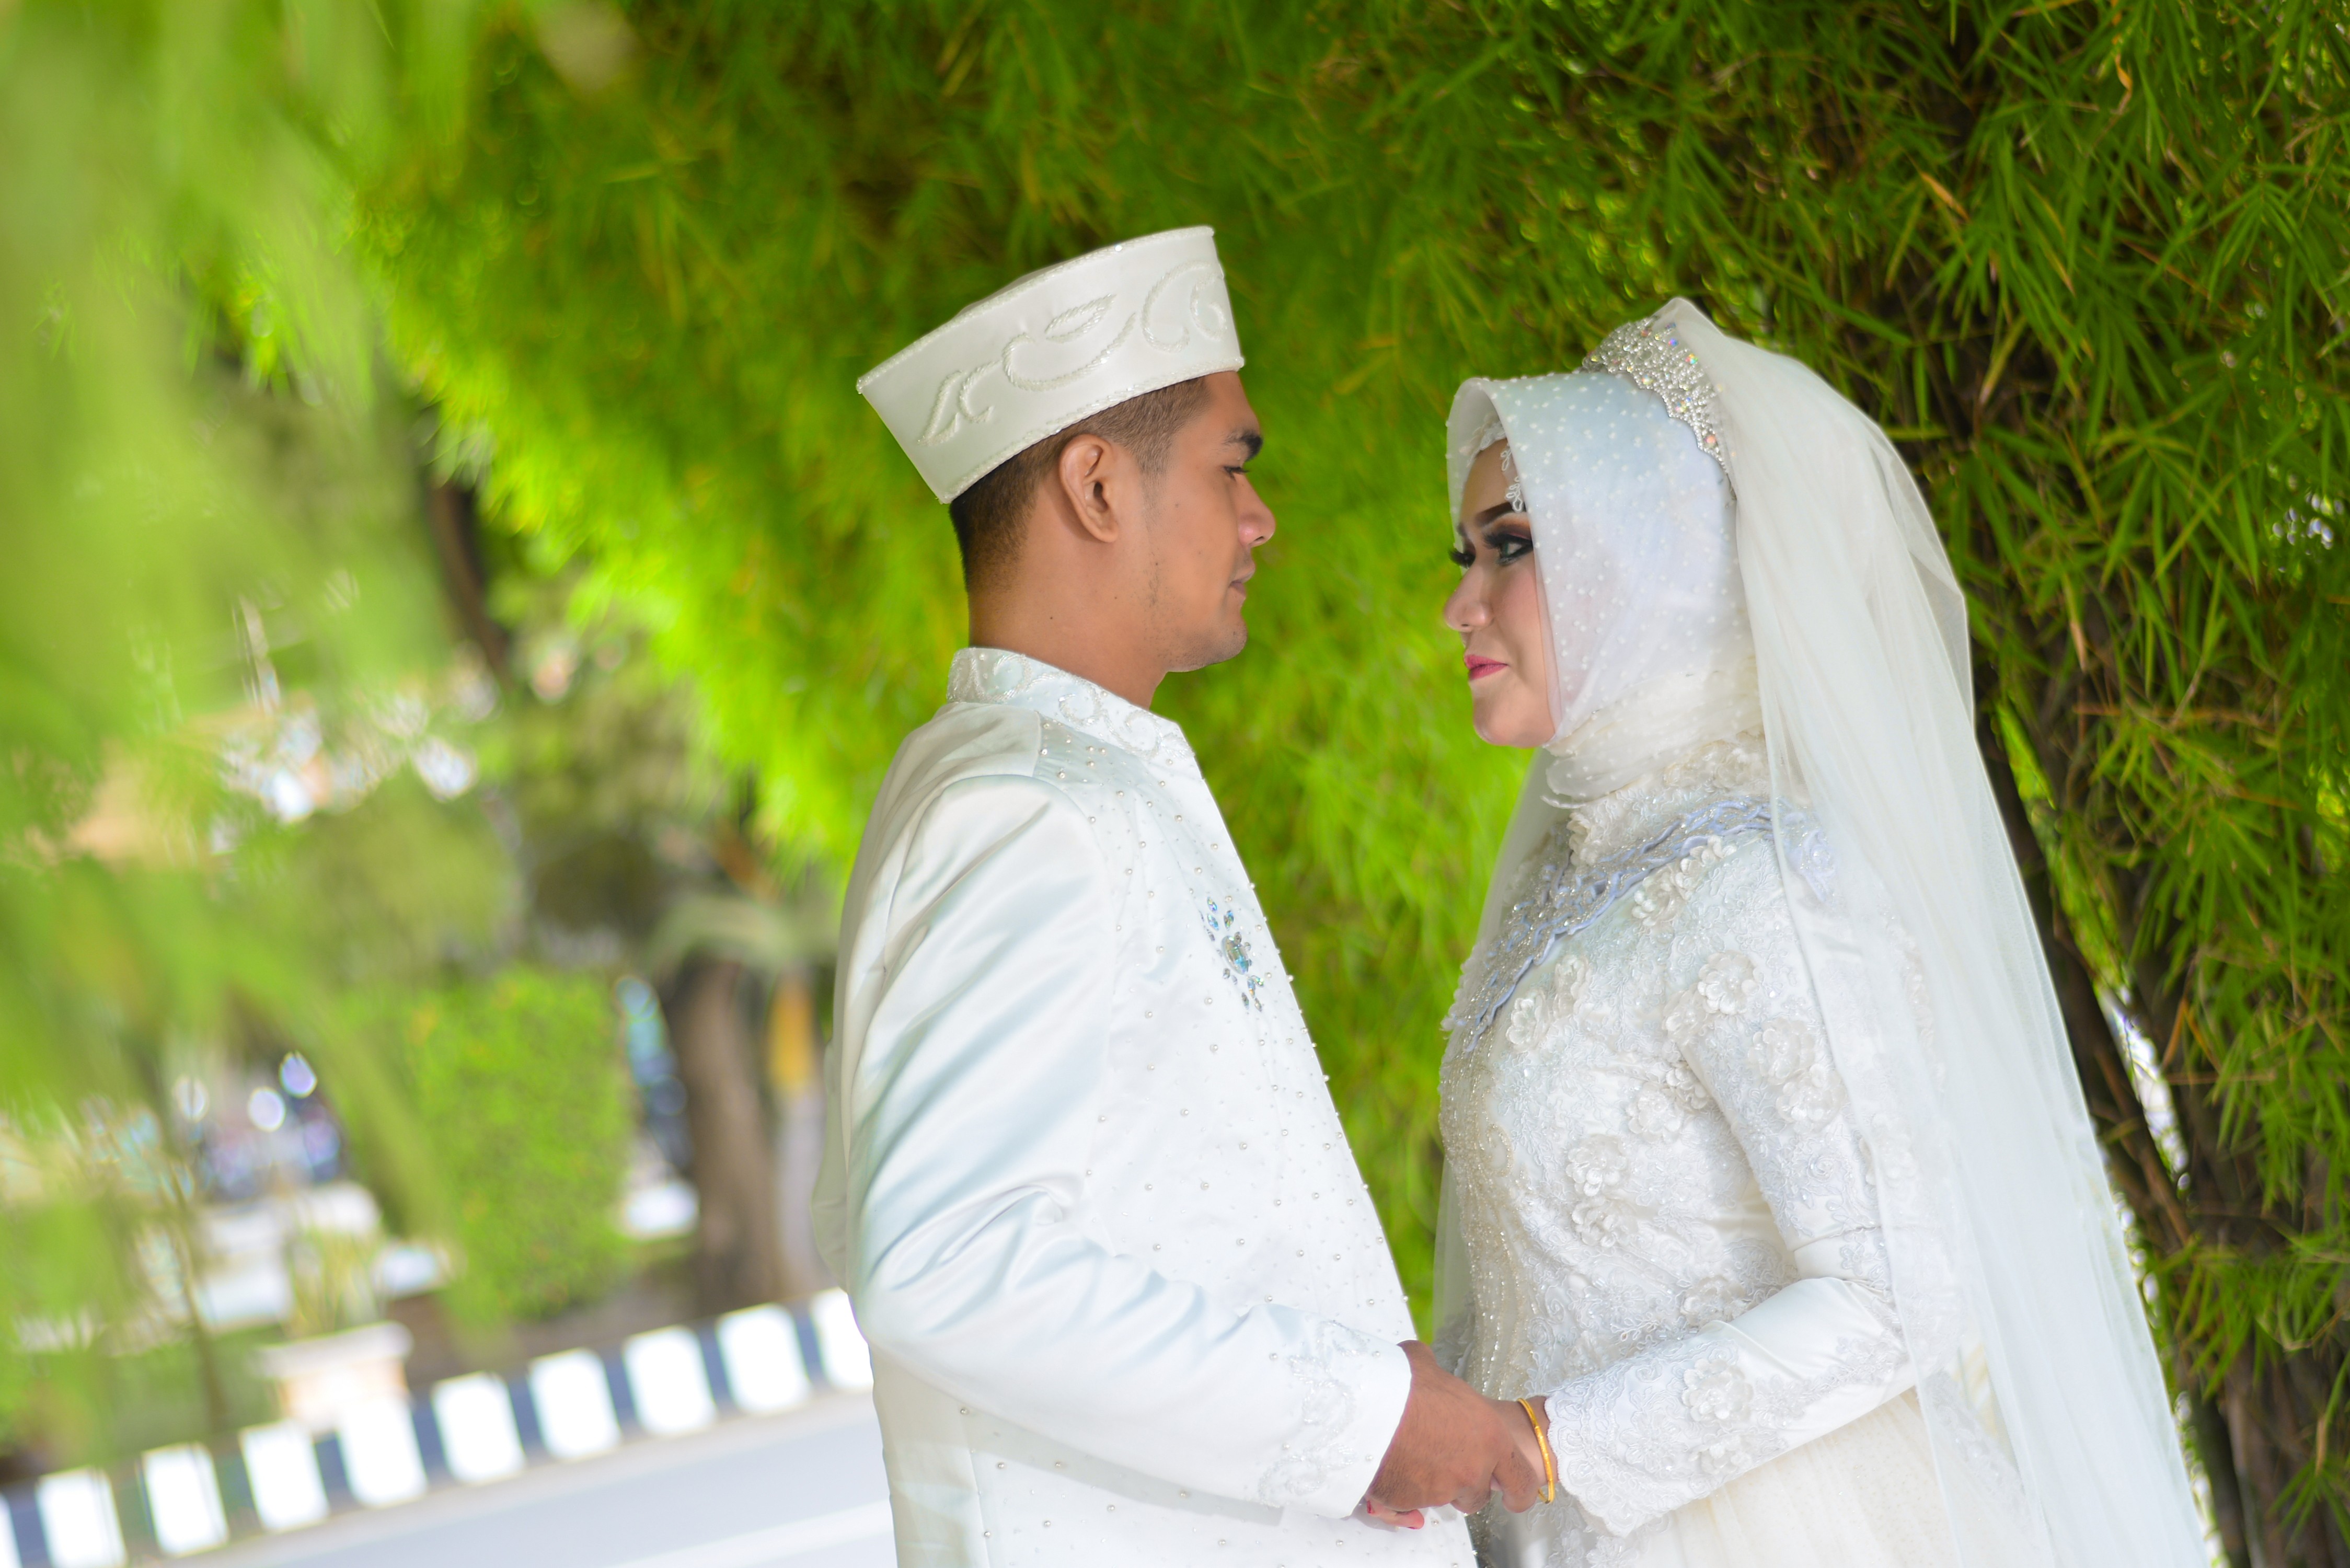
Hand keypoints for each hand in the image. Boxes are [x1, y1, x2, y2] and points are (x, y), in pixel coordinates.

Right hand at [1364, 1342, 1546, 1523]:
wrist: (1371, 1405)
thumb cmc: (1406, 1384)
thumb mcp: (1430, 1367)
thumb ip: (1439, 1377)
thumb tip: (1424, 1368)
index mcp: (1491, 1439)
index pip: (1521, 1481)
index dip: (1517, 1492)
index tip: (1512, 1497)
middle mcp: (1472, 1471)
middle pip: (1478, 1496)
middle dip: (1465, 1486)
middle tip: (1445, 1465)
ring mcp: (1441, 1491)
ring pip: (1442, 1498)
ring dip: (1432, 1486)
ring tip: (1410, 1456)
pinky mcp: (1409, 1501)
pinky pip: (1408, 1502)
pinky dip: (1401, 1489)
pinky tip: (1388, 1463)